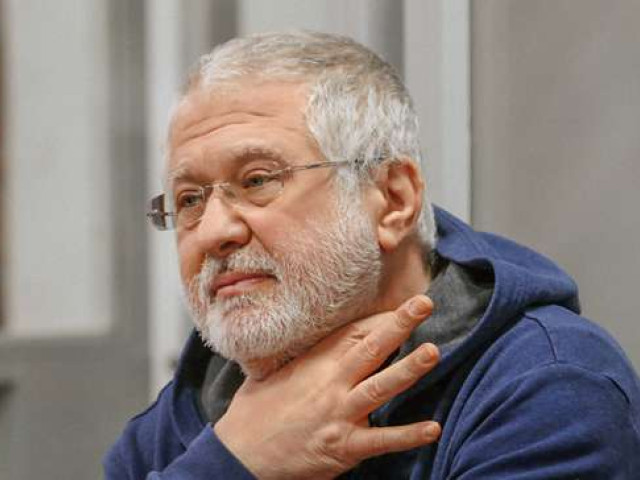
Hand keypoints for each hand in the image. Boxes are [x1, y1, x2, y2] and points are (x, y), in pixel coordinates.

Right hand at [214, 295, 440, 479]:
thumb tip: (310, 336)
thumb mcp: (272, 371)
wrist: (239, 454)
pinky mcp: (343, 447)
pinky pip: (382, 441)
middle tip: (423, 303)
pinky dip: (408, 435)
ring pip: (380, 387)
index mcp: (314, 363)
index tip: (403, 305)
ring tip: (433, 352)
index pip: (353, 333)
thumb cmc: (255, 411)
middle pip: (370, 349)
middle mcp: (330, 384)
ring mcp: (339, 414)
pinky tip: (433, 427)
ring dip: (408, 369)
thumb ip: (303, 355)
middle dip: (398, 325)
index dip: (381, 319)